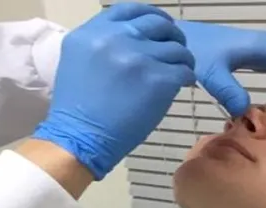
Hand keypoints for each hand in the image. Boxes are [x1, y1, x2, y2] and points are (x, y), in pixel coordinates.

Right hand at [32, 3, 195, 179]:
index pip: (130, 9)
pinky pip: (184, 71)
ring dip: (182, 59)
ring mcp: (138, 57)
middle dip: (172, 35)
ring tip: (179, 71)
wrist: (79, 138)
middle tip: (175, 50)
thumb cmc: (79, 107)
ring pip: (176, 47)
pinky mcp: (157, 79)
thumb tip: (135, 38)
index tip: (160, 26)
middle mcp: (115, 38)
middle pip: (158, 24)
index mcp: (93, 32)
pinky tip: (182, 84)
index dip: (151, 14)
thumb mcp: (80, 60)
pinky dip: (187, 77)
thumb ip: (104, 42)